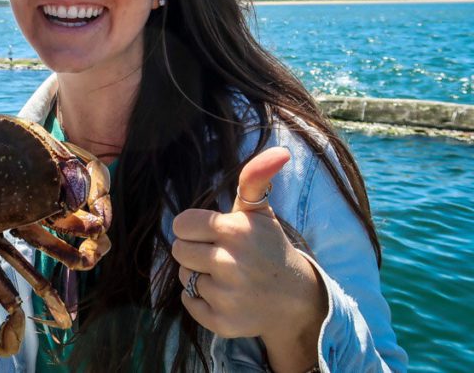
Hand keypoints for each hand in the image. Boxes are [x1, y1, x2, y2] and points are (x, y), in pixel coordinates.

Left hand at [171, 147, 326, 372]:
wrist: (295, 300)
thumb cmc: (269, 247)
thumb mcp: (261, 212)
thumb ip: (255, 179)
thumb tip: (280, 150)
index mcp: (235, 232)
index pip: (181, 224)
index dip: (192, 227)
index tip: (209, 232)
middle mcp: (230, 264)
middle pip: (178, 251)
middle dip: (193, 250)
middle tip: (217, 254)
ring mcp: (227, 296)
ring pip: (184, 277)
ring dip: (199, 275)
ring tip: (226, 275)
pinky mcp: (223, 323)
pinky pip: (189, 303)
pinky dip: (200, 300)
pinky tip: (224, 295)